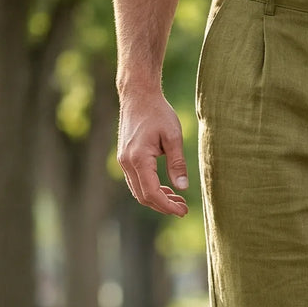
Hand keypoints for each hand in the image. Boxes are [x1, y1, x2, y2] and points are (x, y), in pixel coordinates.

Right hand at [116, 91, 189, 216]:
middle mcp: (127, 163)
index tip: (183, 211)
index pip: (152, 193)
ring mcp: (123, 161)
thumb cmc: (158, 112)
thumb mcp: (173, 136)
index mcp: (138, 158)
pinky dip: (151, 189)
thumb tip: (182, 188)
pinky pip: (136, 182)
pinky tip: (167, 189)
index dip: (167, 206)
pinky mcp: (125, 158)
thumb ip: (177, 163)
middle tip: (184, 209)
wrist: (138, 96)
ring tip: (178, 201)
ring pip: (138, 191)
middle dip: (164, 206)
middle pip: (143, 197)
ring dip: (158, 200)